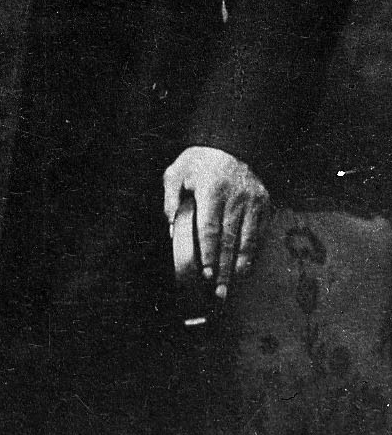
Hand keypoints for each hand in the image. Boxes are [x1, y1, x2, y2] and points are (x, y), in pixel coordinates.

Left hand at [163, 145, 269, 299]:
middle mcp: (235, 197)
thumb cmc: (198, 161)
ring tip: (231, 286)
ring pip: (247, 239)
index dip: (208, 253)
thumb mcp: (176, 173)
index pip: (210, 228)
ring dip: (239, 265)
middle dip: (223, 268)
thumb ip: (170, 201)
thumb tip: (171, 231)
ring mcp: (253, 200)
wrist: (232, 142)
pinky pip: (259, 232)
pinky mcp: (265, 202)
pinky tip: (244, 268)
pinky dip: (252, 252)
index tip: (206, 273)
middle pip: (229, 240)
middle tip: (218, 292)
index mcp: (211, 190)